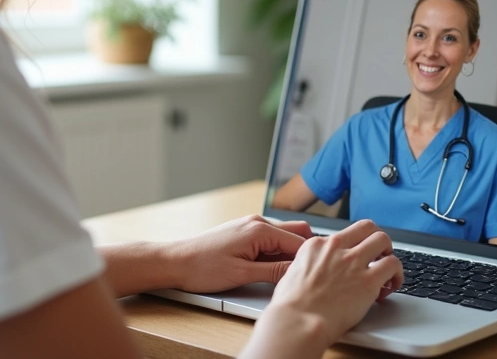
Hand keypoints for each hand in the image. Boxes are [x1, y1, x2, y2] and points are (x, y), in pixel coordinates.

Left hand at [166, 215, 313, 292]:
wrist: (175, 261)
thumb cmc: (203, 267)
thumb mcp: (242, 274)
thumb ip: (274, 272)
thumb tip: (298, 272)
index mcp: (259, 230)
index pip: (300, 242)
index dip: (311, 260)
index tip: (320, 274)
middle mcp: (257, 222)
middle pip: (296, 233)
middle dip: (305, 252)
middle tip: (309, 273)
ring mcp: (250, 226)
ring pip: (284, 236)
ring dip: (290, 253)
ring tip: (292, 274)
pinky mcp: (243, 233)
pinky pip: (270, 239)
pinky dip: (277, 252)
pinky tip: (274, 269)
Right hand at [264, 219, 403, 345]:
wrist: (297, 320)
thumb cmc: (291, 305)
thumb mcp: (293, 273)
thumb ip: (310, 266)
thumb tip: (317, 272)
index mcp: (317, 245)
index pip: (344, 235)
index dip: (353, 248)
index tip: (355, 259)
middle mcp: (336, 248)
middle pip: (367, 227)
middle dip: (375, 240)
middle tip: (378, 255)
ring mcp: (353, 262)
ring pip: (383, 240)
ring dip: (388, 254)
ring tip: (388, 270)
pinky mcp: (368, 281)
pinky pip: (393, 265)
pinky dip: (396, 275)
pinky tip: (390, 286)